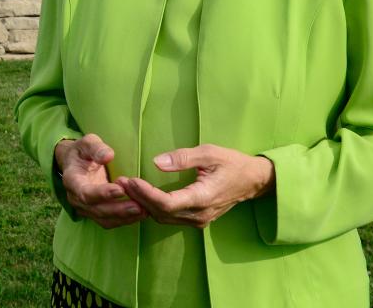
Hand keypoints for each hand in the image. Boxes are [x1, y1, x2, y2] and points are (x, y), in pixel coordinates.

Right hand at [54, 134, 147, 228]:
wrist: (75, 163)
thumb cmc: (82, 151)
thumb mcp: (87, 143)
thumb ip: (96, 148)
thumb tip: (108, 156)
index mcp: (72, 180)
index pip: (85, 192)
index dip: (102, 193)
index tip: (121, 189)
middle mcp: (76, 198)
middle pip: (97, 210)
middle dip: (118, 209)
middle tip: (139, 206)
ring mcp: (85, 209)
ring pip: (104, 220)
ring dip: (124, 218)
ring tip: (144, 211)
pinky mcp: (95, 213)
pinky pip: (110, 221)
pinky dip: (125, 220)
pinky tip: (141, 214)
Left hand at [116, 144, 274, 227]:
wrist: (252, 181)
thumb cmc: (231, 163)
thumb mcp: (209, 153)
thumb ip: (183, 158)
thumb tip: (157, 162)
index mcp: (203, 197)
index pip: (166, 203)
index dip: (145, 194)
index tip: (130, 180)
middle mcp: (199, 214)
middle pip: (161, 213)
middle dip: (138, 198)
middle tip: (120, 181)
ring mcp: (198, 220)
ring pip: (163, 218)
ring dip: (143, 204)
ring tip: (126, 187)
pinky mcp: (197, 220)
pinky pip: (170, 218)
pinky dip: (153, 208)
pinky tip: (141, 196)